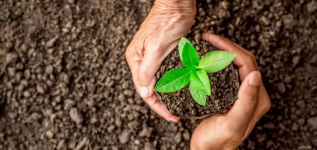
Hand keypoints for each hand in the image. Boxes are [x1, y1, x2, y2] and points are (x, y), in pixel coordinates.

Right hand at [125, 0, 195, 121]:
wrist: (177, 4)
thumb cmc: (166, 22)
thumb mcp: (156, 47)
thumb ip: (147, 70)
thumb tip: (144, 92)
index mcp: (136, 60)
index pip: (144, 90)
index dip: (157, 106)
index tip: (170, 116)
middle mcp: (141, 60)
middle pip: (149, 89)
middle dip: (161, 104)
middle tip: (175, 115)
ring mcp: (151, 57)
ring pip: (157, 83)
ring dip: (166, 95)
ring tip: (178, 107)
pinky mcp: (162, 54)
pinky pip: (165, 74)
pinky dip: (171, 83)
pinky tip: (180, 90)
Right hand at [190, 33, 270, 149]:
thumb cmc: (218, 141)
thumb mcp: (233, 123)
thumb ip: (246, 101)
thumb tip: (255, 74)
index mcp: (257, 98)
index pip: (246, 63)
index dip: (230, 48)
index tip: (211, 40)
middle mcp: (252, 93)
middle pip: (242, 60)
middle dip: (225, 46)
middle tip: (206, 38)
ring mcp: (241, 92)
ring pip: (235, 63)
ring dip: (222, 51)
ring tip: (206, 44)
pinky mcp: (231, 93)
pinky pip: (227, 71)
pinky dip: (217, 61)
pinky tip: (206, 58)